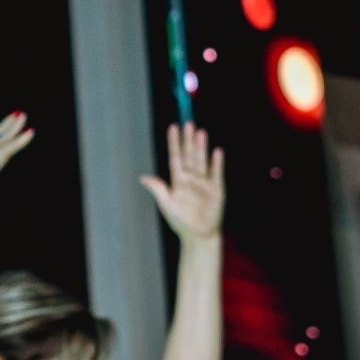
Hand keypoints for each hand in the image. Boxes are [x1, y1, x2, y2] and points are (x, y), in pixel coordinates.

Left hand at [143, 123, 224, 242]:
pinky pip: (216, 174)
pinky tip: (216, 152)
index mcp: (178, 180)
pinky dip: (217, 163)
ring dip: (201, 147)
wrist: (198, 236)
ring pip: (202, 161)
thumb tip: (142, 177)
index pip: (176, 157)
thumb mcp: (166, 204)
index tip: (173, 127)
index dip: (174, 143)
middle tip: (189, 123)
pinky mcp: (217, 190)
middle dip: (188, 140)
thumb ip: (157, 189)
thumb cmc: (180, 221)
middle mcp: (192, 178)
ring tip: (200, 132)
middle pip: (189, 155)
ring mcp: (205, 183)